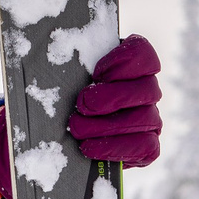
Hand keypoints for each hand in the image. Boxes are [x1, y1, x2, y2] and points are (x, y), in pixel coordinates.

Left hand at [67, 34, 161, 165]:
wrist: (61, 131)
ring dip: (108, 126)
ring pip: (147, 119)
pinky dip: (116, 149)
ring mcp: (150, 118)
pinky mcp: (147, 146)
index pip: (143, 53)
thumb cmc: (62, 92)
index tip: (97, 72)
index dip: (126, 60)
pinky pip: (147, 148)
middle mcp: (145, 90)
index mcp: (129, 63)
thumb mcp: (60, 69)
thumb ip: (64, 57)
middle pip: (148, 89)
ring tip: (78, 129)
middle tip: (82, 104)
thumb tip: (48, 50)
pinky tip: (89, 147)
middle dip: (112, 98)